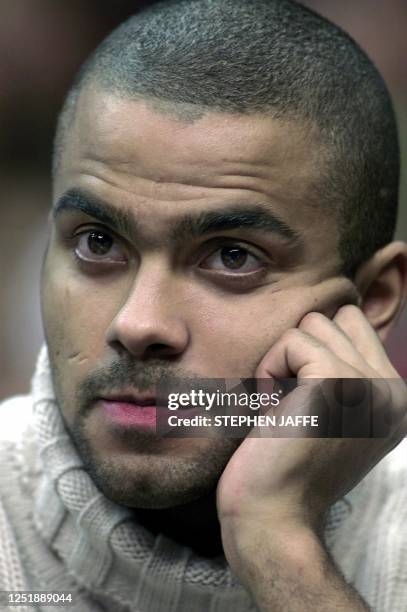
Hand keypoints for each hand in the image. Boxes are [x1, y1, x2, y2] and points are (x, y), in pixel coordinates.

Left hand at [216, 305, 405, 606]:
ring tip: (280, 402)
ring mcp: (370, 384)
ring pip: (314, 324)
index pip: (358, 327)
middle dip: (303, 347)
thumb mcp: (335, 419)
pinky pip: (292, 339)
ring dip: (284, 358)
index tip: (301, 395)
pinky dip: (269, 367)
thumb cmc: (290, 468)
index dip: (316, 348)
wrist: (274, 517)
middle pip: (338, 318)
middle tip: (290, 395)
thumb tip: (325, 324)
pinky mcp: (337, 381)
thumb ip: (346, 376)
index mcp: (396, 400)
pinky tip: (270, 405)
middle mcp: (394, 390)